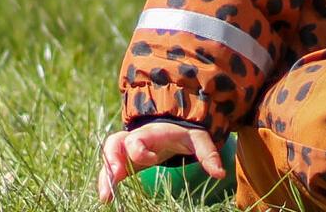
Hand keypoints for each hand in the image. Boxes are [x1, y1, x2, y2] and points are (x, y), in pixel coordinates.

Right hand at [95, 121, 225, 202]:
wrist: (173, 126)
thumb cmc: (184, 134)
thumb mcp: (199, 139)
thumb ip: (208, 154)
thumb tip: (220, 174)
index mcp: (152, 132)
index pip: (138, 137)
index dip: (141, 150)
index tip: (153, 160)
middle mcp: (135, 138)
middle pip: (115, 143)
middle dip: (112, 160)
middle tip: (114, 177)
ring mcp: (126, 149)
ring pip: (108, 158)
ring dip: (105, 176)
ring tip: (106, 197)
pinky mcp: (124, 160)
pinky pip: (110, 169)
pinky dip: (106, 181)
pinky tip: (107, 198)